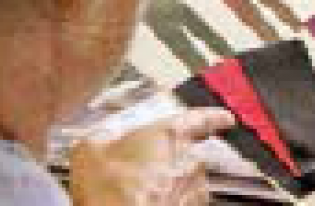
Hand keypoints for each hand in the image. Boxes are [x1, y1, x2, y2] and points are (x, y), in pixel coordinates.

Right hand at [69, 107, 232, 205]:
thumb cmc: (111, 189)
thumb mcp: (90, 151)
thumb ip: (102, 137)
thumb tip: (98, 139)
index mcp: (172, 134)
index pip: (204, 118)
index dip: (215, 118)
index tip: (225, 119)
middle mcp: (191, 159)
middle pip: (190, 154)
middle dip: (172, 162)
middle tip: (145, 172)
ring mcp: (194, 188)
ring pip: (187, 181)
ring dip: (170, 185)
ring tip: (141, 193)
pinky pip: (183, 201)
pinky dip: (170, 203)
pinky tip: (146, 204)